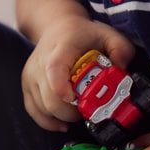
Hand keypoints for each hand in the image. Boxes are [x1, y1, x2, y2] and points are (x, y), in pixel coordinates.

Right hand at [20, 11, 137, 132]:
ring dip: (63, 117)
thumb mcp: (108, 34)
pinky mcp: (27, 86)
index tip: (76, 98)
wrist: (57, 27)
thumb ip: (121, 49)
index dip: (63, 89)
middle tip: (89, 108)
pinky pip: (33, 111)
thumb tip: (122, 69)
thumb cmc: (83, 34)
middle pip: (50, 99)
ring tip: (79, 109)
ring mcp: (31, 76)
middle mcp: (40, 63)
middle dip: (73, 112)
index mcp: (60, 50)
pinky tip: (63, 123)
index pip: (54, 71)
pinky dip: (48, 121)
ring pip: (43, 109)